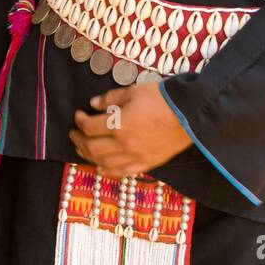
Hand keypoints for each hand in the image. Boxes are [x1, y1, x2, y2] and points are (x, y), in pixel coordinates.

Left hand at [69, 79, 192, 177]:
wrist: (190, 115)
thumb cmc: (162, 99)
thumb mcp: (134, 91)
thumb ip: (111, 98)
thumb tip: (93, 104)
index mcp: (119, 125)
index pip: (90, 126)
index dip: (80, 121)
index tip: (78, 115)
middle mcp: (123, 145)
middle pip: (92, 148)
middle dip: (79, 140)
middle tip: (74, 133)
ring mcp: (135, 157)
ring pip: (104, 163)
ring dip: (89, 157)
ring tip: (82, 149)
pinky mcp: (146, 164)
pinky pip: (122, 172)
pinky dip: (108, 171)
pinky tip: (100, 168)